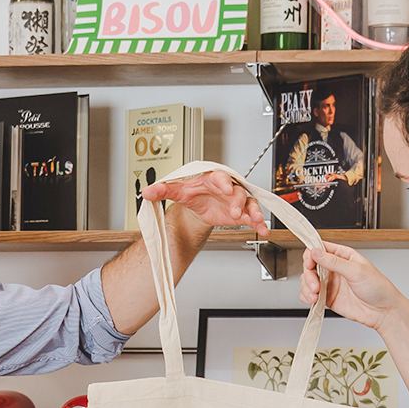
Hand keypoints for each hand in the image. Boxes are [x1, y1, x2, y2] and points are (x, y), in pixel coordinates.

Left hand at [140, 171, 268, 235]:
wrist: (199, 202)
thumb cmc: (192, 191)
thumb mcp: (177, 190)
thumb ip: (163, 190)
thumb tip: (147, 191)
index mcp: (213, 178)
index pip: (220, 177)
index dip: (223, 182)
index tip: (225, 187)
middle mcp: (227, 187)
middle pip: (237, 191)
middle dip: (237, 200)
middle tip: (234, 211)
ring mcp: (236, 200)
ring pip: (248, 203)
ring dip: (252, 211)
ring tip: (255, 220)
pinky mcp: (240, 213)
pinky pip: (251, 217)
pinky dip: (257, 223)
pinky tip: (261, 230)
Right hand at [299, 242, 408, 330]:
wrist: (383, 311)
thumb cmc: (378, 288)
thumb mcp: (356, 271)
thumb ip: (334, 261)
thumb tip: (316, 252)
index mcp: (343, 256)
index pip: (320, 249)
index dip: (311, 254)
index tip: (310, 263)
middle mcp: (334, 268)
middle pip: (310, 265)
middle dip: (309, 276)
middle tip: (315, 285)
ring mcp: (330, 283)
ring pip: (308, 280)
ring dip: (306, 288)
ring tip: (315, 295)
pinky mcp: (327, 297)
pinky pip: (309, 295)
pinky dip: (306, 297)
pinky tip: (314, 300)